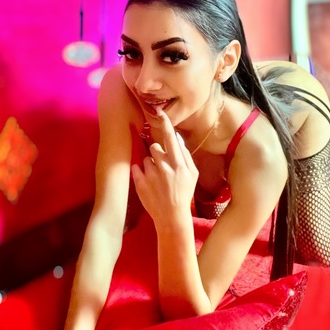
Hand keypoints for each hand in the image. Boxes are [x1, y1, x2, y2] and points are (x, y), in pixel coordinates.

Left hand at [131, 110, 197, 225]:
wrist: (172, 217)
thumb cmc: (184, 193)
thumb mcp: (192, 175)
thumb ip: (185, 155)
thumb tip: (177, 139)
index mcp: (178, 164)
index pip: (170, 138)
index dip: (165, 124)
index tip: (159, 112)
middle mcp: (164, 167)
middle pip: (155, 147)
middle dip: (157, 154)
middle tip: (163, 168)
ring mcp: (150, 175)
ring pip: (146, 158)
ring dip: (150, 166)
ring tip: (157, 179)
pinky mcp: (139, 182)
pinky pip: (136, 167)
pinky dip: (140, 173)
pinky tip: (149, 183)